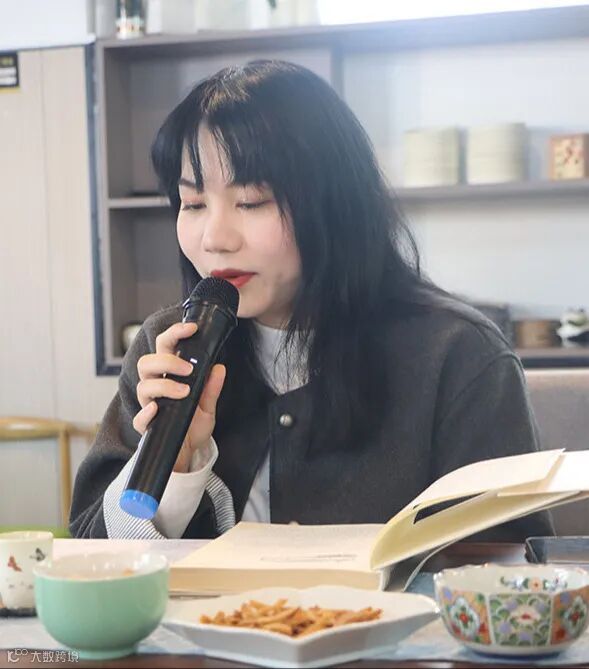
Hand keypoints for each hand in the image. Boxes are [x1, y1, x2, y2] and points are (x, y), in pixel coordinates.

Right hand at [133, 321, 225, 472]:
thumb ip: (212, 388)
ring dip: (164, 384)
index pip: (164, 346)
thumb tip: (219, 368)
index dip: (174, 333)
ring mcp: (149, 404)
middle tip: (188, 368)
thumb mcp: (208, 407)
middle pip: (147, 362)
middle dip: (166, 360)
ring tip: (185, 391)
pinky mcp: (147, 425)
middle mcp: (155, 386)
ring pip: (143, 385)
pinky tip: (158, 409)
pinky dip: (147, 412)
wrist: (187, 452)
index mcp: (169, 375)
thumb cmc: (193, 425)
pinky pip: (139, 417)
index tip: (192, 328)